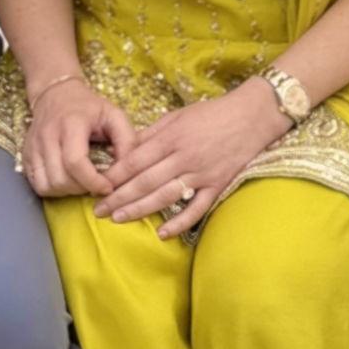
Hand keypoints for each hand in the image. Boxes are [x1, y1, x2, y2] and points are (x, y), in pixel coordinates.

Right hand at [21, 75, 136, 198]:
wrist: (55, 93)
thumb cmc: (89, 107)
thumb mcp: (114, 115)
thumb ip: (128, 141)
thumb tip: (129, 170)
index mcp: (71, 123)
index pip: (76, 162)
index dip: (93, 181)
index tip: (108, 187)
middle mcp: (48, 135)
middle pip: (61, 178)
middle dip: (82, 188)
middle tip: (95, 184)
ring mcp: (34, 146)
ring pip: (47, 185)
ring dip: (67, 191)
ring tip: (81, 182)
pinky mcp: (26, 154)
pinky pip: (37, 184)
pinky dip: (53, 189)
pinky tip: (66, 180)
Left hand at [93, 81, 289, 239]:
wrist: (251, 117)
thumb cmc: (211, 113)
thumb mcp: (177, 116)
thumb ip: (152, 134)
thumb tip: (125, 148)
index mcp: (171, 137)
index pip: (136, 159)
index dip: (114, 175)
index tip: (96, 186)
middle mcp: (183, 156)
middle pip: (145, 180)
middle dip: (119, 197)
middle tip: (98, 211)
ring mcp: (201, 173)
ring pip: (165, 195)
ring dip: (140, 209)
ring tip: (118, 219)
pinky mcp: (217, 185)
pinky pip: (197, 208)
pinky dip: (180, 222)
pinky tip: (162, 234)